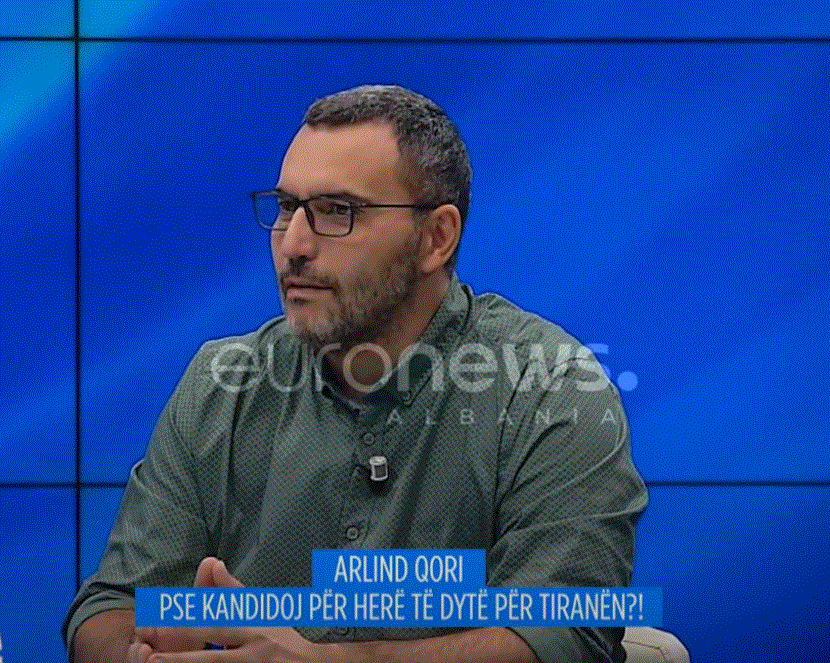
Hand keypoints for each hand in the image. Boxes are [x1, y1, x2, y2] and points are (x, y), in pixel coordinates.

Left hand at [128, 557, 335, 662]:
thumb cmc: (285, 640)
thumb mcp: (264, 610)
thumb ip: (233, 592)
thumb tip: (211, 563)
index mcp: (253, 627)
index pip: (215, 623)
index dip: (184, 623)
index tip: (156, 621)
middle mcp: (254, 651)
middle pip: (210, 655)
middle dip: (178, 656)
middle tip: (146, 655)